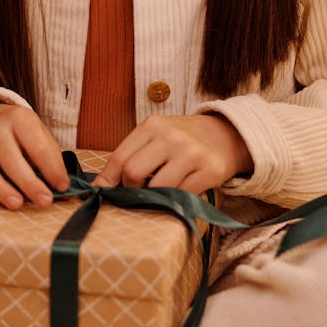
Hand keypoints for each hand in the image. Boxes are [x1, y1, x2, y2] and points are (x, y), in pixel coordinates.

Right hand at [0, 103, 68, 209]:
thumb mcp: (39, 134)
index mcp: (20, 118)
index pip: (37, 146)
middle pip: (11, 158)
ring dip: (0, 187)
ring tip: (17, 204)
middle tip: (44, 201)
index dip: (51, 168)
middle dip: (29, 182)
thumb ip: (51, 157)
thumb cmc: (21, 133)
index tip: (61, 187)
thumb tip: (65, 187)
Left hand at [92, 113, 251, 195]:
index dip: (108, 180)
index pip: (119, 157)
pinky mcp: (209, 171)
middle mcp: (171, 136)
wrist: (225, 136)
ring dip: (154, 197)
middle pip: (133, 172)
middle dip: (131, 189)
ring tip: (160, 192)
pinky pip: (182, 197)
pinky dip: (176, 201)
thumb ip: (131, 155)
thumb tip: (101, 186)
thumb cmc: (182, 140)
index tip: (104, 193)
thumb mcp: (156, 136)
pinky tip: (179, 193)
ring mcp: (191, 153)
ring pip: (157, 188)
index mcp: (152, 125)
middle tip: (139, 191)